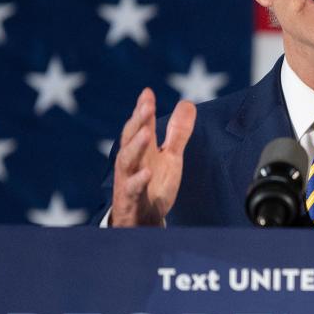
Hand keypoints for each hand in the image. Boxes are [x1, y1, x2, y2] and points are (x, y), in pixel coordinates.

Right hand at [110, 88, 196, 226]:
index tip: (147, 93)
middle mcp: (132, 162)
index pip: (141, 125)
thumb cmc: (154, 185)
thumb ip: (178, 132)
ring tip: (146, 133)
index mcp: (142, 150)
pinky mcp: (131, 199)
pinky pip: (132, 189)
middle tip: (146, 105)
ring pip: (127, 160)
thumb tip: (186, 103)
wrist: (143, 221)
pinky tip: (146, 172)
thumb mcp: (171, 156)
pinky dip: (138, 180)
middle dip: (139, 121)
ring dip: (135, 146)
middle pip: (131, 138)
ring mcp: (129, 180)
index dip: (143, 109)